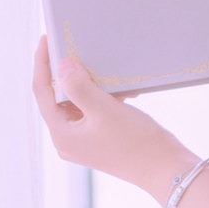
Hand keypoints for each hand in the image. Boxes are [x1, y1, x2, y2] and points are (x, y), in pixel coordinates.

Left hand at [30, 37, 177, 189]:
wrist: (166, 169)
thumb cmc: (135, 142)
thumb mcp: (104, 109)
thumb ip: (79, 86)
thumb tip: (63, 65)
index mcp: (62, 135)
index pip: (42, 92)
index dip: (42, 64)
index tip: (46, 39)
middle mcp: (68, 140)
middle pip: (57, 97)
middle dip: (66, 73)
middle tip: (70, 46)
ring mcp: (84, 141)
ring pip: (77, 102)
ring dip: (88, 83)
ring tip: (99, 67)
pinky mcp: (101, 139)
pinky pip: (93, 110)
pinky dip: (102, 96)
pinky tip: (119, 89)